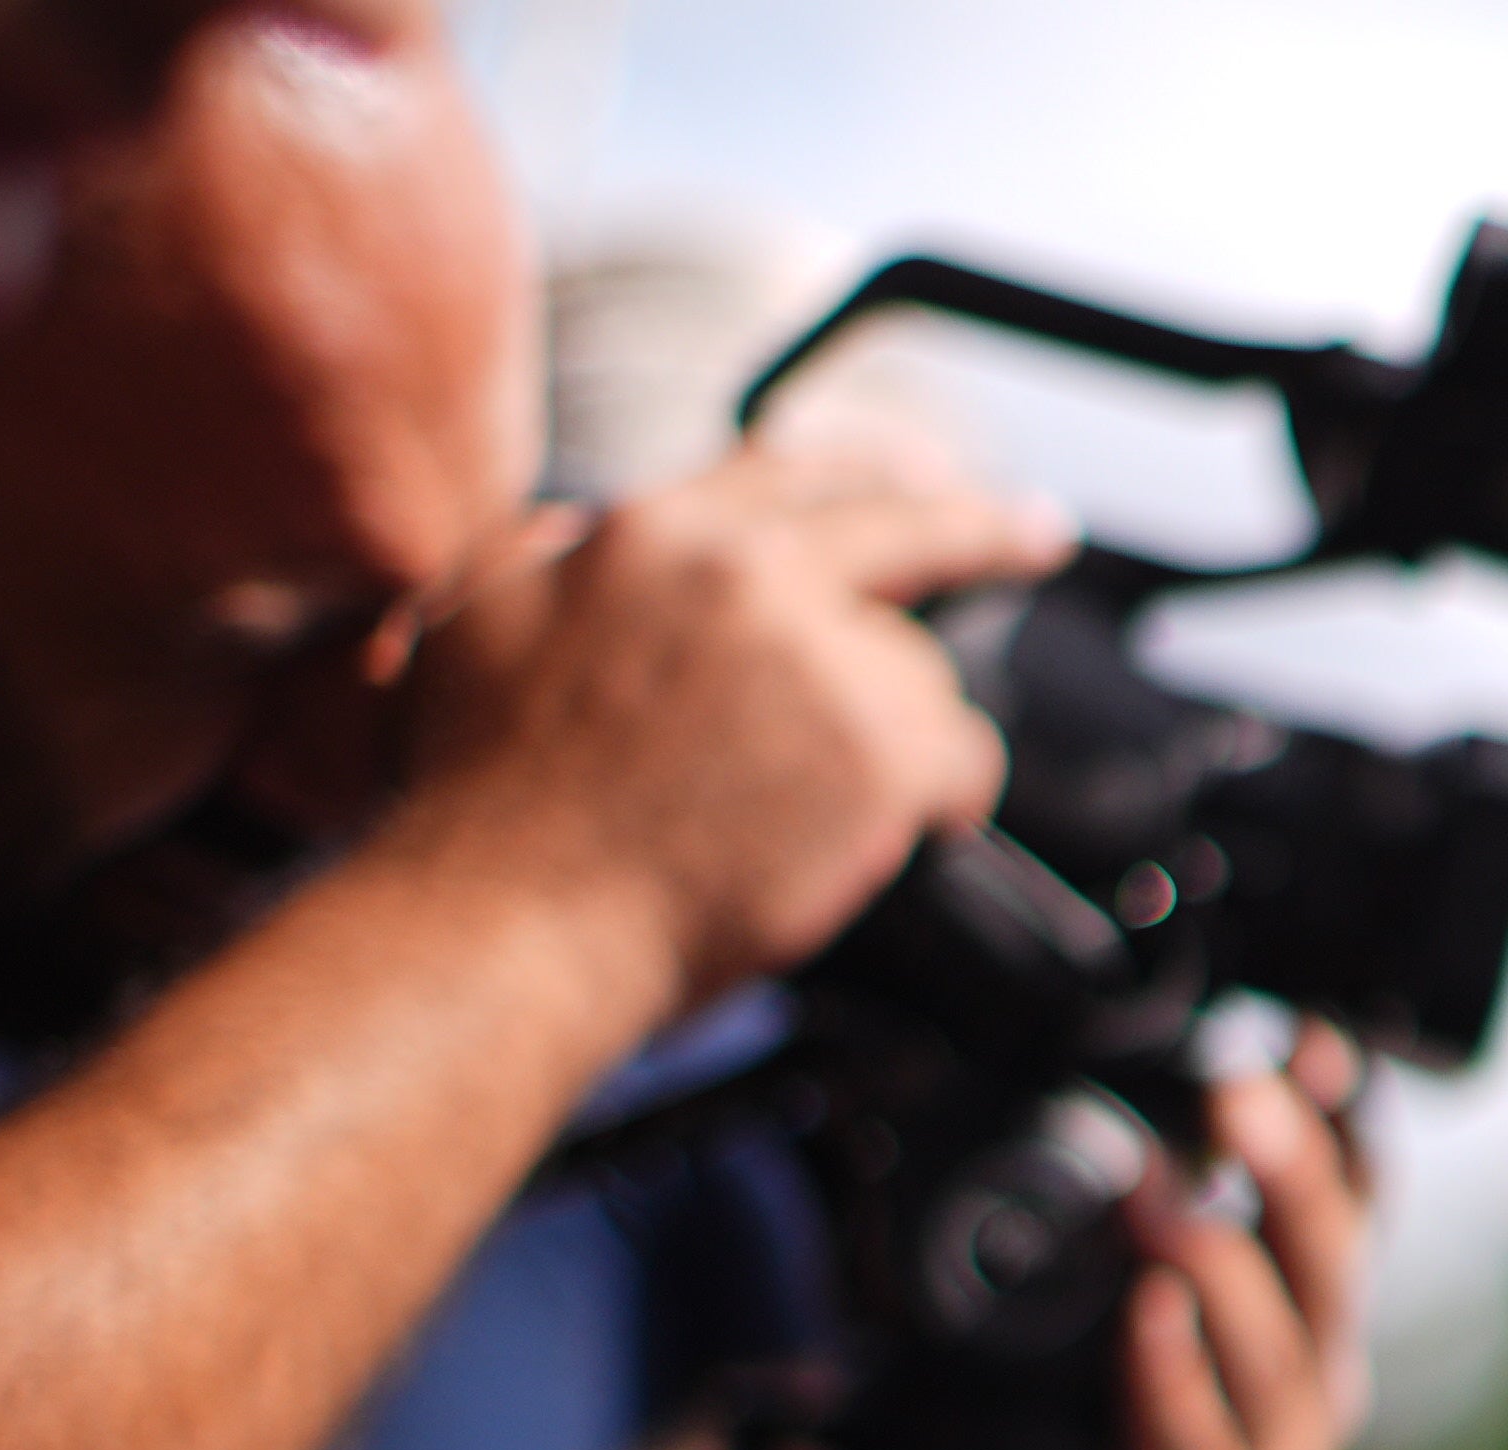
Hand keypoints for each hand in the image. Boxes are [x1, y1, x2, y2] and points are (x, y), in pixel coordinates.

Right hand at [387, 436, 1067, 1019]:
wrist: (510, 920)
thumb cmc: (477, 803)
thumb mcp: (472, 618)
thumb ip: (550, 554)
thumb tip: (590, 528)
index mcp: (651, 534)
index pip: (789, 472)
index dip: (867, 471)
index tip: (919, 474)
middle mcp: (744, 573)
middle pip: (909, 524)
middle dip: (985, 527)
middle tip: (1035, 532)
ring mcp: (820, 657)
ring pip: (921, 674)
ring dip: (897, 738)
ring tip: (824, 806)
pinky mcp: (880, 750)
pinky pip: (964, 760)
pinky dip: (945, 803)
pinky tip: (899, 834)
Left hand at [1112, 1025, 1371, 1449]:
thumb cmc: (1098, 1412)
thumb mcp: (1139, 1285)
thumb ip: (1161, 1201)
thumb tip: (1144, 1088)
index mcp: (1314, 1307)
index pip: (1358, 1195)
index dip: (1343, 1115)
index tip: (1307, 1038)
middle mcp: (1318, 1375)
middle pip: (1331, 1263)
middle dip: (1291, 1171)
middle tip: (1237, 1090)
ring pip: (1282, 1358)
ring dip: (1225, 1271)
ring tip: (1163, 1206)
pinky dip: (1176, 1380)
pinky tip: (1146, 1317)